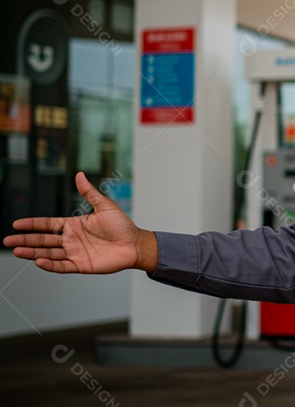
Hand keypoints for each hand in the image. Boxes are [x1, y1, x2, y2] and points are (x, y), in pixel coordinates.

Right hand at [3, 172, 157, 272]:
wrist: (135, 244)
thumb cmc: (122, 225)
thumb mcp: (105, 206)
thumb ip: (89, 193)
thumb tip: (79, 174)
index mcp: (73, 225)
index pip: (47, 225)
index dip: (33, 224)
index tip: (17, 224)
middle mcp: (71, 239)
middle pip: (43, 240)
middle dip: (25, 240)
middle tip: (8, 240)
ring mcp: (74, 253)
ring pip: (48, 254)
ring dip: (32, 253)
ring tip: (17, 251)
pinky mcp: (81, 265)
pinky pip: (62, 266)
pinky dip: (50, 265)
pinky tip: (38, 261)